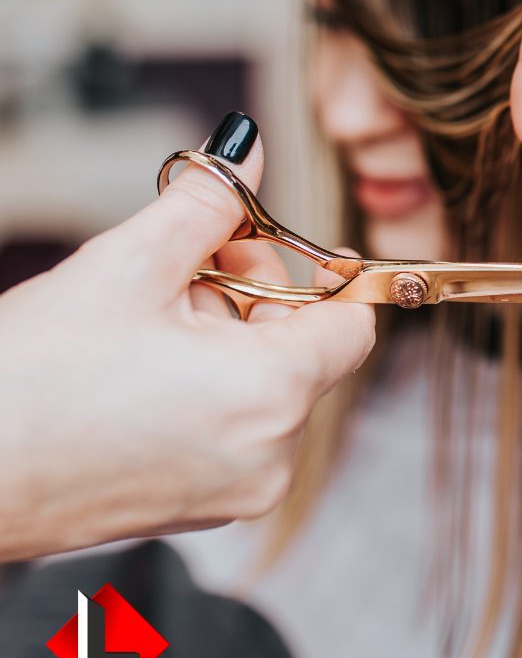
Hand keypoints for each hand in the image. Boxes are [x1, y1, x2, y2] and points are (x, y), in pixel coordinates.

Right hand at [0, 114, 374, 562]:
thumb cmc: (27, 384)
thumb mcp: (128, 266)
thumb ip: (207, 201)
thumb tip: (247, 151)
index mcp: (271, 397)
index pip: (352, 327)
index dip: (328, 276)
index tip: (295, 247)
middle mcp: (269, 457)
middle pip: (304, 350)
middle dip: (256, 293)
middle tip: (194, 257)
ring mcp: (235, 490)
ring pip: (267, 385)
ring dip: (226, 336)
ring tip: (148, 315)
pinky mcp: (199, 506)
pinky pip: (236, 425)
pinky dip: (211, 384)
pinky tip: (143, 363)